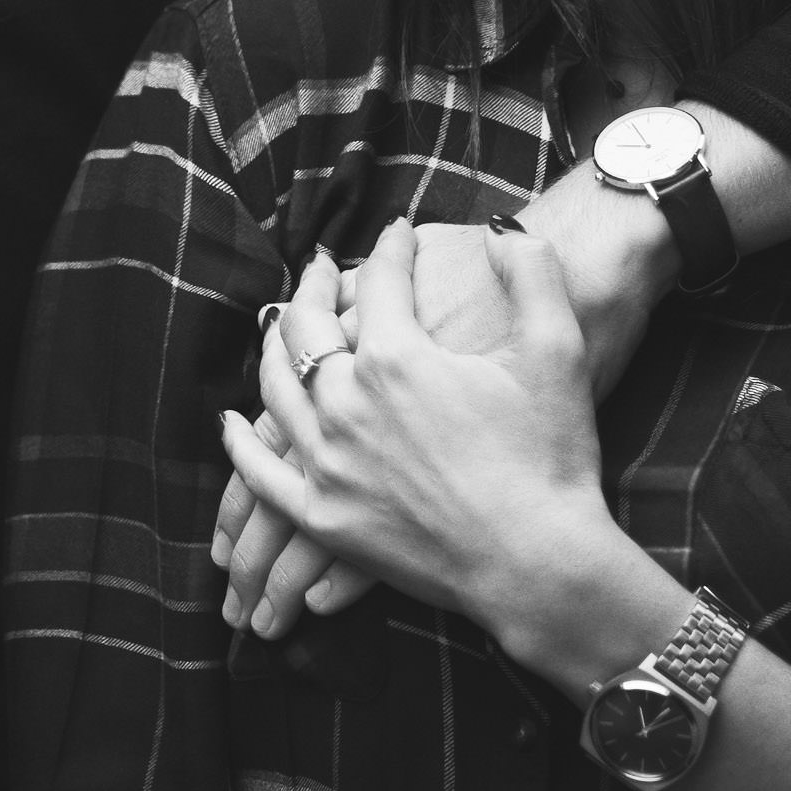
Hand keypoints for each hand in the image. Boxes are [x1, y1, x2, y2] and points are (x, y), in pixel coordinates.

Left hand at [219, 217, 611, 638]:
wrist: (541, 561)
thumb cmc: (553, 455)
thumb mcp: (557, 347)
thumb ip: (532, 271)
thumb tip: (505, 228)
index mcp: (397, 356)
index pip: (378, 279)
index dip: (393, 248)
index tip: (400, 234)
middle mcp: (346, 404)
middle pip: (306, 324)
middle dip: (314, 284)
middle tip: (322, 267)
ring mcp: (328, 463)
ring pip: (273, 388)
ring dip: (274, 347)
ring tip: (282, 327)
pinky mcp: (324, 517)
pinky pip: (260, 473)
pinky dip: (240, 443)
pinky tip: (233, 423)